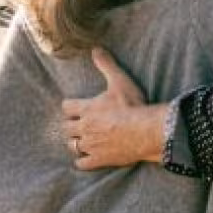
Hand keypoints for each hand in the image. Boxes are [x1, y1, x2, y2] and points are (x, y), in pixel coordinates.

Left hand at [58, 48, 167, 169]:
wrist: (145, 131)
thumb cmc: (133, 105)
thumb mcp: (120, 81)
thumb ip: (106, 65)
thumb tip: (96, 49)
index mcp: (87, 108)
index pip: (66, 107)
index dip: (70, 106)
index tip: (74, 107)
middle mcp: (84, 127)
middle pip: (66, 127)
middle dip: (71, 125)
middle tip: (78, 124)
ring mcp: (91, 145)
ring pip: (72, 146)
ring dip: (75, 142)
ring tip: (81, 140)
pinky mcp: (99, 159)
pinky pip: (82, 163)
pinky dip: (82, 161)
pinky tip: (86, 159)